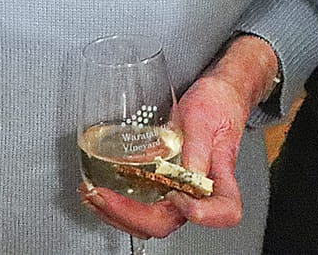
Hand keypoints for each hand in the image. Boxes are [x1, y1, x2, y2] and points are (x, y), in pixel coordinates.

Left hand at [78, 38, 270, 238]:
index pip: (223, 212)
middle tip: (104, 196)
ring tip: (94, 195)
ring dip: (119, 214)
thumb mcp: (204, 118)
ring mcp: (178, 191)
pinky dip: (118, 203)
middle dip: (132, 216)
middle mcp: (198, 192)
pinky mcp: (162, 184)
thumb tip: (189, 176)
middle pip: (170, 222)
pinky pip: (142, 204)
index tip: (176, 195)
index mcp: (219, 178)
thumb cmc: (217, 105)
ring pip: (151, 220)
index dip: (198, 213)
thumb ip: (198, 146)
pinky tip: (100, 191)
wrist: (215, 95)